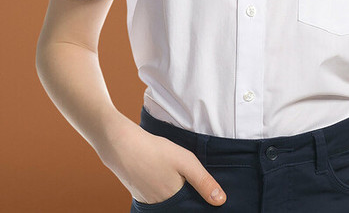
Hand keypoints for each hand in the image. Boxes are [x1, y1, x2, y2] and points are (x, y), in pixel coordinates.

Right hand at [98, 114, 226, 205]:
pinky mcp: (141, 197)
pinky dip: (165, 190)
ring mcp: (150, 204)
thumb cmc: (156, 152)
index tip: (210, 198)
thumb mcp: (185, 161)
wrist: (122, 146)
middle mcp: (161, 208)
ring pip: (170, 203)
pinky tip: (164, 175)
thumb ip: (203, 182)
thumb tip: (221, 201)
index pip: (192, 209)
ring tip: (178, 176)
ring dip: (177, 194)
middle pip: (181, 207)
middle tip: (193, 182)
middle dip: (190, 198)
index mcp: (175, 204)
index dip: (201, 203)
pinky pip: (159, 198)